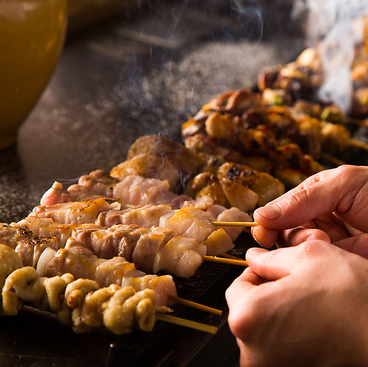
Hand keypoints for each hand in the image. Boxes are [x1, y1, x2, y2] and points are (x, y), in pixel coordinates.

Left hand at [225, 241, 367, 366]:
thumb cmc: (354, 301)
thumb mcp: (309, 257)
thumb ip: (270, 257)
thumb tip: (254, 257)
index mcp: (249, 318)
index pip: (237, 286)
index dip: (258, 273)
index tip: (275, 271)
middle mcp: (253, 352)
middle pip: (248, 310)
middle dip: (267, 294)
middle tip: (296, 287)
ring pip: (264, 330)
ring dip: (279, 314)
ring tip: (308, 306)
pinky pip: (278, 348)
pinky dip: (290, 334)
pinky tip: (313, 323)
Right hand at [252, 165, 367, 253]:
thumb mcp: (344, 184)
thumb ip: (302, 198)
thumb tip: (260, 215)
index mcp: (314, 196)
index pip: (281, 211)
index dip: (269, 224)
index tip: (263, 236)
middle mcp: (318, 219)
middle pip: (286, 233)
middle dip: (296, 237)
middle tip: (317, 237)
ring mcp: (331, 242)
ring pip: (301, 252)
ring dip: (314, 249)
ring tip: (336, 243)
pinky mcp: (342, 262)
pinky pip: (321, 265)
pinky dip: (328, 262)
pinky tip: (347, 253)